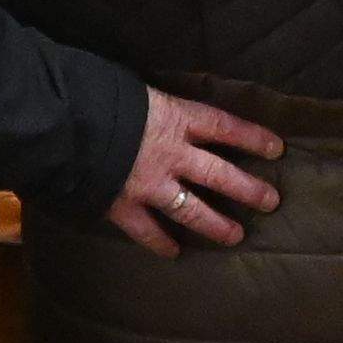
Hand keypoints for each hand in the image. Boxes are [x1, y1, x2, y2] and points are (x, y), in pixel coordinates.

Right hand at [108, 92, 285, 252]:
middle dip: (248, 190)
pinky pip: (147, 230)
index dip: (252, 138)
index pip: (225, 127)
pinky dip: (159, 242)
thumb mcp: (137, 90)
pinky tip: (173, 252)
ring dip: (216, 225)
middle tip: (271, 202)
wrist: (65, 124)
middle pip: (220, 175)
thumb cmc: (100, 97)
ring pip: (192, 210)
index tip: (277, 148)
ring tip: (235, 236)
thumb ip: (157, 106)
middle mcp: (172, 155)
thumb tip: (162, 110)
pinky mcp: (124, 206)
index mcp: (176, 119)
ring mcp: (150, 185)